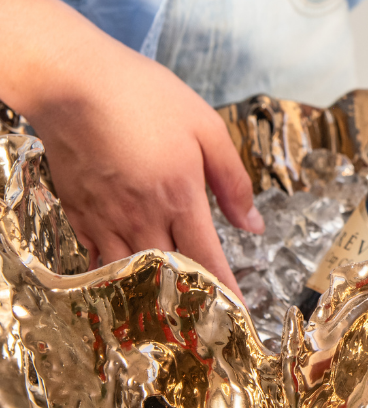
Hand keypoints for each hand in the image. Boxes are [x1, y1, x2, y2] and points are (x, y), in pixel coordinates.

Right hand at [0, 0, 261, 294]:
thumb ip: (233, 180)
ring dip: (152, 296)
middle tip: (206, 324)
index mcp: (179, 196)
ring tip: (169, 313)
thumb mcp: (205, 127)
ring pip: (131, 276)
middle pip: (169, 277)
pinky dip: (117, 275)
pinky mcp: (78, 214)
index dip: (224, 292)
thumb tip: (254, 225)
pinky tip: (129, 278)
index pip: (207, 259)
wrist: (73, 83)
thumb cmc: (145, 96)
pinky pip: (99, 259)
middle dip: (189, 304)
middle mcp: (141, 217)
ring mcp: (105, 219)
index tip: (239, 316)